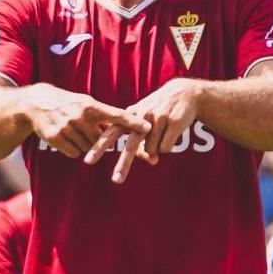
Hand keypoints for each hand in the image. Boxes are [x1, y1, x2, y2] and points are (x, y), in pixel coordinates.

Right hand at [25, 83, 150, 159]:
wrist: (36, 103)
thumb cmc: (68, 103)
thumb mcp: (85, 103)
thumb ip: (102, 115)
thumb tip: (123, 128)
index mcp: (91, 105)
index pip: (117, 115)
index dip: (133, 122)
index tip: (148, 127)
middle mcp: (80, 116)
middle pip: (102, 140)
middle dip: (99, 140)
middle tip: (89, 132)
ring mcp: (67, 127)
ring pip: (88, 149)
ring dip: (85, 144)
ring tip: (74, 131)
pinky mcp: (55, 138)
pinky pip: (74, 153)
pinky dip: (73, 149)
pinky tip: (66, 137)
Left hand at [84, 78, 203, 182]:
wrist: (185, 92)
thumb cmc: (158, 109)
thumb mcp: (143, 122)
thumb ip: (139, 141)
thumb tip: (151, 160)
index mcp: (128, 115)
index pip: (110, 133)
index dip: (99, 146)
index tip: (88, 161)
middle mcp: (141, 116)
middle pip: (131, 145)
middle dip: (123, 164)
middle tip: (115, 180)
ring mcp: (158, 119)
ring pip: (152, 150)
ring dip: (156, 150)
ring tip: (163, 133)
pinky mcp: (174, 122)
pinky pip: (166, 148)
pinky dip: (168, 147)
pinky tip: (173, 133)